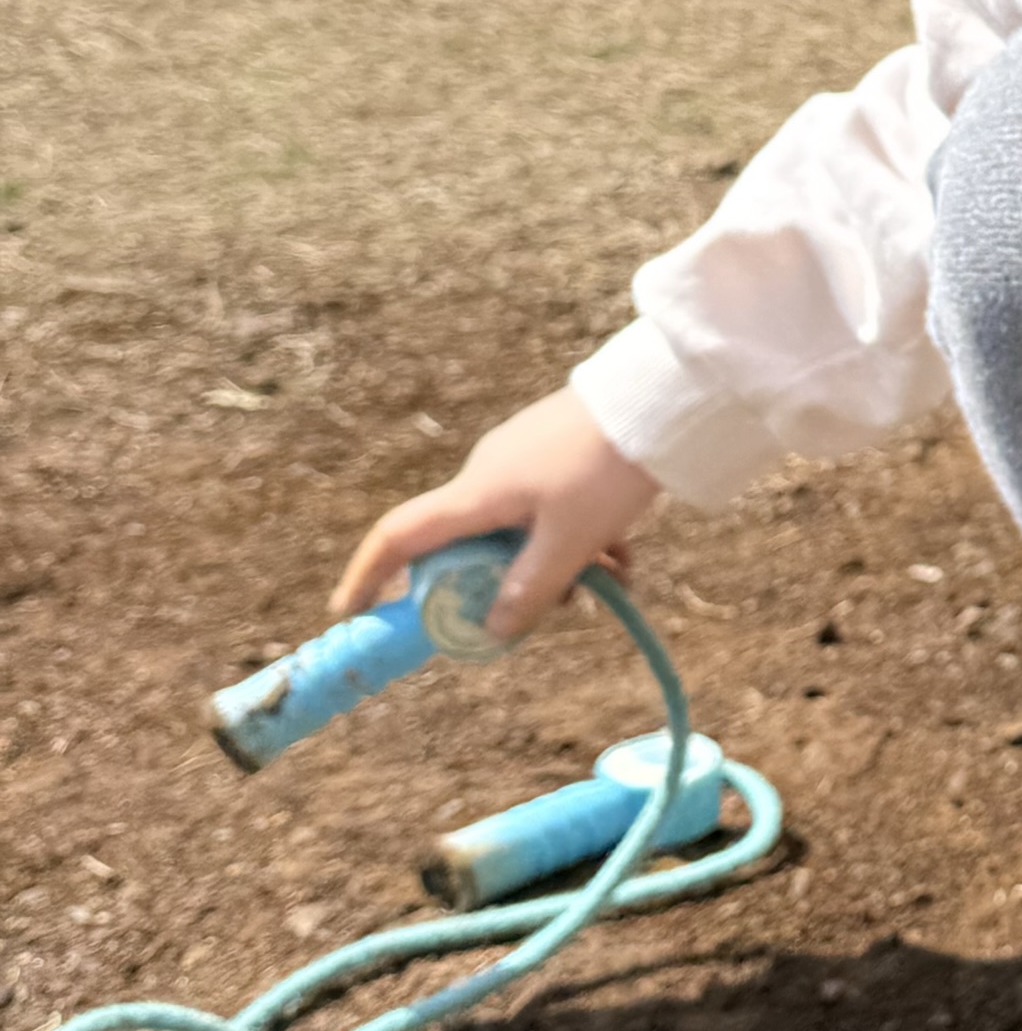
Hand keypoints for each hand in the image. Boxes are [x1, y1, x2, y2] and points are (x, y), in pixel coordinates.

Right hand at [332, 387, 662, 643]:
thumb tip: (491, 629)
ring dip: (555, 565)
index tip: (351, 612)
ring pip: (518, 532)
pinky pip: (549, 511)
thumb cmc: (607, 470)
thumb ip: (530, 590)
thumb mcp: (570, 542)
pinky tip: (624, 560)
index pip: (400, 536)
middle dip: (502, 584)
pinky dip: (577, 540)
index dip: (368, 575)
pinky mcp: (553, 454)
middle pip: (466, 545)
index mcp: (476, 494)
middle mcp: (486, 474)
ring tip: (612, 581)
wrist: (661, 400)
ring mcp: (520, 461)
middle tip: (554, 607)